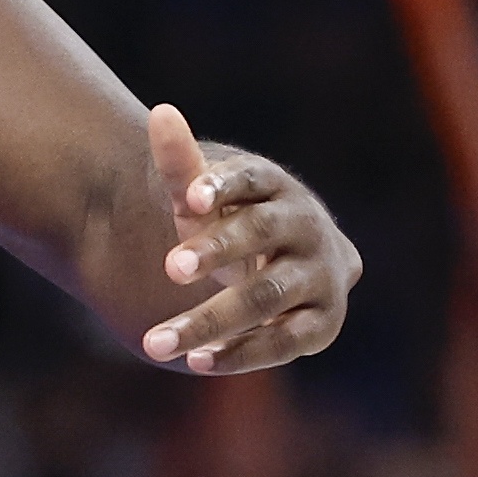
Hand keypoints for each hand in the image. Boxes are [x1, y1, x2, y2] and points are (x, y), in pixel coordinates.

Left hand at [142, 105, 359, 372]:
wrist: (277, 265)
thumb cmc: (228, 222)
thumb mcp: (202, 195)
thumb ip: (182, 164)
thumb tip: (161, 113)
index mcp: (277, 187)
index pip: (251, 178)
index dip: (221, 185)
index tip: (187, 200)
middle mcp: (309, 227)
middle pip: (261, 234)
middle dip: (214, 251)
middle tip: (168, 268)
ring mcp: (322, 277)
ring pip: (266, 297)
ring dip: (210, 319)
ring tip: (154, 343)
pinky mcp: (323, 324)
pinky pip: (285, 342)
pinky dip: (241, 353)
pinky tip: (197, 362)